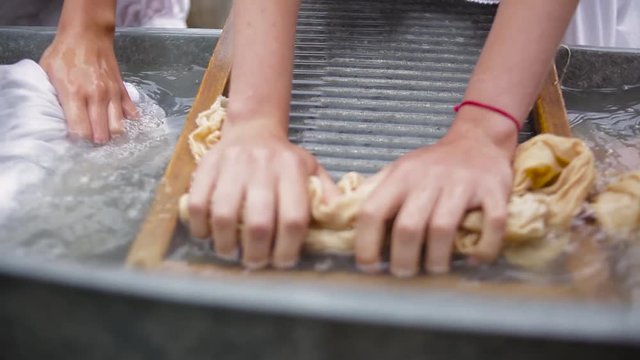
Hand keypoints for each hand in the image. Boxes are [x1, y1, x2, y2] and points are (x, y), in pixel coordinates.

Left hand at [40, 30, 136, 142]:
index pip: (81, 131)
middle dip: (95, 141)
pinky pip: (131, 113)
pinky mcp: (122, 90)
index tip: (74, 138)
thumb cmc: (63, 54)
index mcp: (74, 94)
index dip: (78, 140)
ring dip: (111, 134)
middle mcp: (96, 96)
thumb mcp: (47, 74)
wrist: (87, 35)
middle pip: (102, 134)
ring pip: (118, 127)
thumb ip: (53, 97)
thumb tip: (56, 119)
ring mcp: (112, 94)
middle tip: (89, 139)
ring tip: (103, 133)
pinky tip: (118, 120)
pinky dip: (126, 120)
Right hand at [187, 118, 338, 269]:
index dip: (288, 248)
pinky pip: (198, 203)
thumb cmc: (283, 158)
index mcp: (292, 170)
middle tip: (255, 263)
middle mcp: (263, 167)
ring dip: (226, 244)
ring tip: (230, 252)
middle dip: (256, 253)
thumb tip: (342, 220)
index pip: (294, 218)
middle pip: (259, 223)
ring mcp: (233, 166)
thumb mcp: (311, 169)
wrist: (252, 129)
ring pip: (225, 215)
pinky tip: (207, 235)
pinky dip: (200, 226)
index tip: (283, 262)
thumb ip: (327, 193)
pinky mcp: (207, 167)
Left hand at [355, 109, 516, 276]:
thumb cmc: (433, 164)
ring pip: (443, 229)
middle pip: (408, 227)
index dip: (366, 245)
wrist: (478, 140)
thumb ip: (375, 192)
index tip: (369, 267)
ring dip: (437, 259)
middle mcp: (428, 179)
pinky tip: (474, 260)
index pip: (373, 212)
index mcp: (400, 176)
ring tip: (435, 270)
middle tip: (404, 274)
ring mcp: (462, 184)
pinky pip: (491, 224)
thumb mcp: (399, 170)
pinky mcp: (494, 190)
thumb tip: (343, 216)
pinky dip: (484, 248)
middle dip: (403, 260)